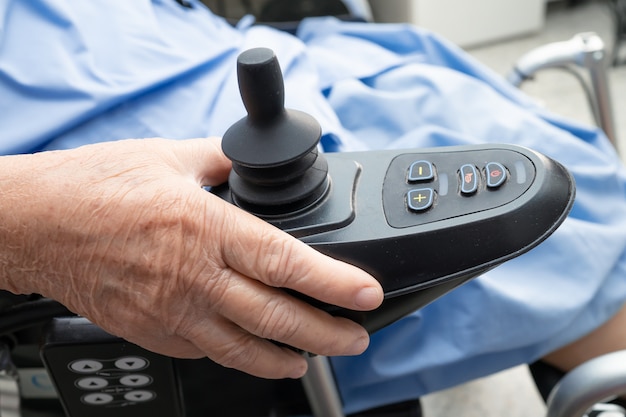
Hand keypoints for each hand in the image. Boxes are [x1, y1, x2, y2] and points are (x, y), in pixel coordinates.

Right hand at [0, 138, 382, 378]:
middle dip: (326, 334)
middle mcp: (194, 277)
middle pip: (276, 318)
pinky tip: (256, 354)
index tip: (366, 295)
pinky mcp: (152, 332)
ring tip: (314, 359)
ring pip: (244, 350)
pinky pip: (206, 352)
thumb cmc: (94, 187)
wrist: (35, 224)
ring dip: (287, 358)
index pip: (287, 263)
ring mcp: (173, 312)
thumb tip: (250, 161)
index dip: (334, 283)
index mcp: (206, 228)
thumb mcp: (169, 157)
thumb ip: (221, 160)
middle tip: (356, 338)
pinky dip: (239, 357)